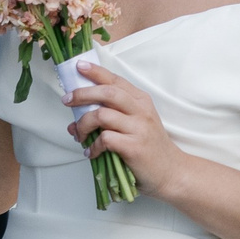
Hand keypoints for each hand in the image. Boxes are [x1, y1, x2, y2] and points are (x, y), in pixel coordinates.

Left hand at [62, 62, 182, 196]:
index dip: (95, 72)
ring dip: (83, 125)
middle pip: (107, 93)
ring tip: (79, 135)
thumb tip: (73, 123)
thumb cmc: (150, 148)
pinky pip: (104, 139)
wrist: (172, 172)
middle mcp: (141, 111)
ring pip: (101, 115)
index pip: (115, 80)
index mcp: (141, 101)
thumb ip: (107, 119)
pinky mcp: (134, 147)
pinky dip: (92, 146)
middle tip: (67, 100)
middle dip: (82, 94)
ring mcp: (139, 128)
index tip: (78, 66)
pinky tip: (91, 152)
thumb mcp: (134, 125)